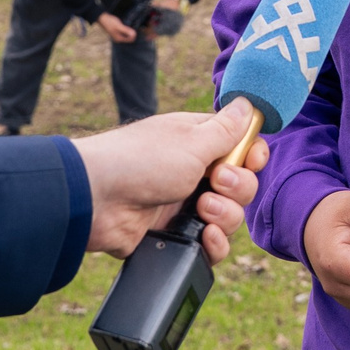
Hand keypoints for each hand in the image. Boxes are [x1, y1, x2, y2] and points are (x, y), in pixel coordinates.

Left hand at [74, 99, 268, 261]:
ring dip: (226, 215)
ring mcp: (186, 205)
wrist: (97, 200)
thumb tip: (249, 103)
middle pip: (242, 185)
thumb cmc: (140, 160)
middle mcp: (196, 172)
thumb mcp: (191, 141)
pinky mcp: (177, 234)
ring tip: (202, 209)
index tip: (250, 160)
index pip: (242, 148)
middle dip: (238, 187)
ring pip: (231, 217)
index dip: (252, 156)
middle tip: (215, 182)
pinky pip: (212, 245)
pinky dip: (215, 244)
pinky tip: (205, 236)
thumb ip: (227, 130)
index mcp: (199, 142)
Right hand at [98, 11, 135, 42]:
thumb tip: (134, 35)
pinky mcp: (117, 31)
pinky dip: (126, 28)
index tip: (133, 27)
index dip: (134, 34)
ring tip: (128, 23)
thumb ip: (126, 31)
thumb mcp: (119, 26)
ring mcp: (117, 34)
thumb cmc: (110, 22)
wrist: (102, 18)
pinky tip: (125, 23)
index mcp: (119, 39)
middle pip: (129, 37)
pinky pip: (124, 31)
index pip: (131, 39)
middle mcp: (118, 38)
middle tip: (131, 25)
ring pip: (127, 34)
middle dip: (131, 32)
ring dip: (129, 30)